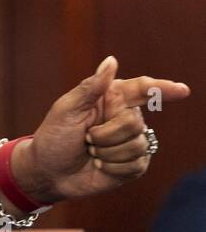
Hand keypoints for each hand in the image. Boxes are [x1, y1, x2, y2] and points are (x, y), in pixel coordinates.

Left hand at [14, 56, 189, 202]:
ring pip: (138, 145)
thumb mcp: (66, 109)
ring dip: (107, 152)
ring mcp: (131, 141)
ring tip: (91, 152)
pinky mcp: (134, 164)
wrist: (49, 170)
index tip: (181, 90)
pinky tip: (100, 166)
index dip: (163, 88)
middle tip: (86, 138)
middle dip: (106, 134)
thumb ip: (90, 87)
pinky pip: (137, 165)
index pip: (142, 89)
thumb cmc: (55, 136)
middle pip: (135, 122)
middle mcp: (125, 117)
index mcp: (110, 98)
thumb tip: (111, 61)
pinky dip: (113, 168)